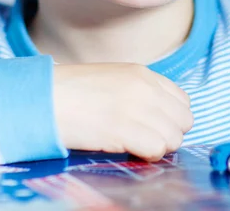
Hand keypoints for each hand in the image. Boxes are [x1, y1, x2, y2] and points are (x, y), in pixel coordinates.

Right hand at [53, 63, 193, 161]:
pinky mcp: (124, 128)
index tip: (157, 126)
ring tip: (137, 145)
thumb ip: (140, 91)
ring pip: (174, 137)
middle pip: (183, 120)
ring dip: (160, 147)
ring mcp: (137, 107)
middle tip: (148, 140)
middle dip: (170, 134)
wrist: (46, 97)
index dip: (172, 118)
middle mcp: (145, 88)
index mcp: (143, 74)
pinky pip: (157, 149)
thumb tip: (159, 116)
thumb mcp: (114, 79)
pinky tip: (131, 150)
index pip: (182, 100)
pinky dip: (148, 155)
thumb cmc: (74, 91)